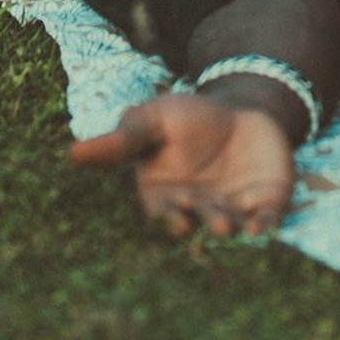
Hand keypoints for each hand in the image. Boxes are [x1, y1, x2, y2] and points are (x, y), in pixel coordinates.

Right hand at [70, 93, 295, 238]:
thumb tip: (73, 152)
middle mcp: (199, 213)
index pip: (166, 215)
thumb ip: (123, 140)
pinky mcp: (266, 204)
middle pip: (203, 223)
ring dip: (237, 230)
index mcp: (167, 200)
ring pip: (234, 227)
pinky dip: (265, 225)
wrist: (240, 110)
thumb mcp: (153, 121)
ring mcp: (233, 211)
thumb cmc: (187, 120)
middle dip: (210, 223)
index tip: (179, 217)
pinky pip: (266, 220)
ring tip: (239, 228)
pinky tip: (264, 226)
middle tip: (218, 224)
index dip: (172, 217)